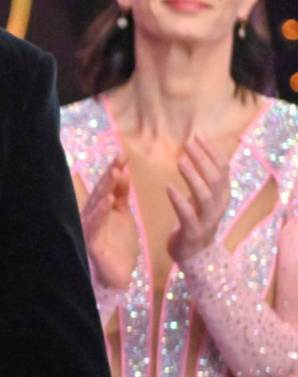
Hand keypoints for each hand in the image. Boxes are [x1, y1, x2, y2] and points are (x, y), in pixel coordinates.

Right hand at [81, 155, 139, 288]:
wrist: (120, 275)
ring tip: (115, 174)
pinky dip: (101, 211)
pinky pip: (95, 223)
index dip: (114, 170)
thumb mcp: (124, 215)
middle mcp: (92, 214)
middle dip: (110, 175)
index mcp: (100, 207)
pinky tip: (108, 200)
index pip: (106, 185)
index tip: (123, 155)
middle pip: (101, 191)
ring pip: (97, 203)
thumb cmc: (120, 244)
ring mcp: (90, 227)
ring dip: (106, 188)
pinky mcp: (91, 240)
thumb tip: (122, 170)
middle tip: (119, 160)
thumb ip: (122, 195)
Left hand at [167, 135, 231, 263]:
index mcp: (222, 195)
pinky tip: (168, 187)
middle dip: (203, 159)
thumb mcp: (203, 197)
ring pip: (205, 196)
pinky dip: (179, 200)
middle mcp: (219, 206)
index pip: (223, 169)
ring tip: (180, 161)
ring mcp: (207, 220)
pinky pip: (188, 215)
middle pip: (215, 179)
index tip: (198, 135)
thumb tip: (199, 148)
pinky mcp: (193, 232)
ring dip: (193, 177)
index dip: (212, 151)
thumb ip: (204, 177)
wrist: (195, 255)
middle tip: (187, 143)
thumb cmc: (196, 219)